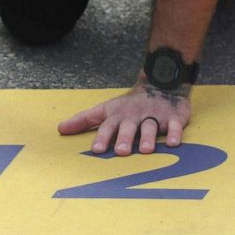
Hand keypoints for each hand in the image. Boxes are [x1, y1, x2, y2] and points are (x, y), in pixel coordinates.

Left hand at [57, 83, 191, 155]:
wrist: (161, 83)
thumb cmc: (129, 104)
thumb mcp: (106, 109)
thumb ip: (84, 120)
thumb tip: (60, 129)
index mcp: (119, 115)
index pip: (108, 126)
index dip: (103, 137)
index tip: (97, 150)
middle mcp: (135, 115)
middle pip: (129, 127)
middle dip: (126, 139)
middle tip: (122, 151)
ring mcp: (154, 115)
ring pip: (151, 127)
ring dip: (149, 138)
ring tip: (147, 150)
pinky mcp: (173, 117)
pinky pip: (174, 126)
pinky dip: (175, 134)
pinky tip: (174, 143)